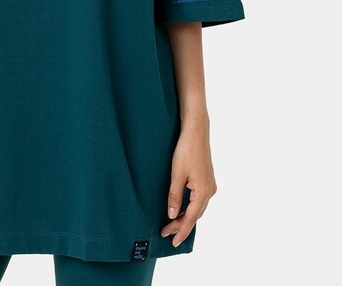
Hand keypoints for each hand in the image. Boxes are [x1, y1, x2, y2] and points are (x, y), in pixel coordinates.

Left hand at [160, 120, 216, 246]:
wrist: (196, 132)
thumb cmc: (185, 151)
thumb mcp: (176, 174)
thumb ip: (174, 196)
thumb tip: (172, 215)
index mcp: (203, 192)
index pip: (191, 218)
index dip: (181, 231)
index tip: (173, 242)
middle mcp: (210, 191)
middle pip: (195, 215)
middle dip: (181, 225)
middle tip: (165, 233)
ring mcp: (210, 185)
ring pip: (197, 208)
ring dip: (185, 216)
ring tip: (171, 224)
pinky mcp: (207, 179)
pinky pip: (199, 200)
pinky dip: (190, 207)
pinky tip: (182, 209)